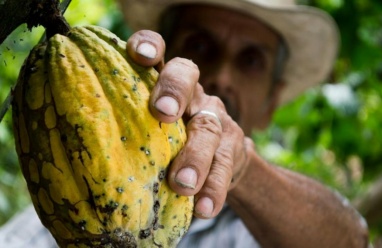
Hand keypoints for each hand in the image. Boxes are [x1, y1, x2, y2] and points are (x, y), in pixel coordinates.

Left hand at [127, 30, 253, 218]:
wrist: (217, 161)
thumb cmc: (167, 143)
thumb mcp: (147, 128)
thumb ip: (128, 125)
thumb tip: (78, 142)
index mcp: (164, 83)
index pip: (159, 52)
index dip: (150, 46)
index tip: (139, 55)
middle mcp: (192, 93)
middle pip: (187, 76)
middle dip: (174, 91)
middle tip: (162, 113)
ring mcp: (215, 118)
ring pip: (209, 128)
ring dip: (196, 156)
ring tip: (182, 184)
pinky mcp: (234, 147)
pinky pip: (226, 165)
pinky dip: (214, 187)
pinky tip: (204, 207)